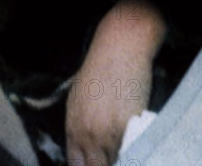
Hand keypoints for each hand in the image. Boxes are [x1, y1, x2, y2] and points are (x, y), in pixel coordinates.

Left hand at [65, 49, 151, 165]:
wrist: (117, 51)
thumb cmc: (98, 71)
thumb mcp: (78, 99)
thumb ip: (79, 126)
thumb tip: (82, 145)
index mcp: (73, 125)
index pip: (75, 163)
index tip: (91, 164)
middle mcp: (87, 133)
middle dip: (99, 165)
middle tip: (106, 158)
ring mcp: (108, 133)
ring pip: (113, 161)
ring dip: (117, 158)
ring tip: (119, 146)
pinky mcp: (129, 128)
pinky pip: (131, 152)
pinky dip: (132, 151)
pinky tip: (131, 143)